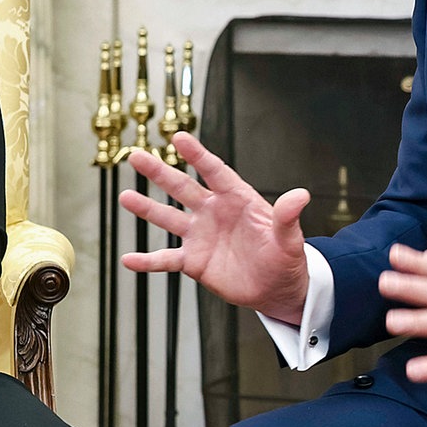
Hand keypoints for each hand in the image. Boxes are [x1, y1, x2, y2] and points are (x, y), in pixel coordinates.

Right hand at [119, 131, 310, 324]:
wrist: (276, 289)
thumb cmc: (285, 258)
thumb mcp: (289, 239)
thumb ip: (288, 217)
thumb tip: (301, 194)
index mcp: (236, 198)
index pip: (213, 171)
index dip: (197, 155)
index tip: (179, 138)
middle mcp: (212, 212)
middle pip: (182, 187)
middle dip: (159, 172)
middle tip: (137, 156)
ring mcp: (200, 235)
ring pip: (167, 218)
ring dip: (146, 208)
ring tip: (125, 197)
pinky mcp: (193, 261)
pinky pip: (166, 259)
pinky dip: (147, 261)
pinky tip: (128, 259)